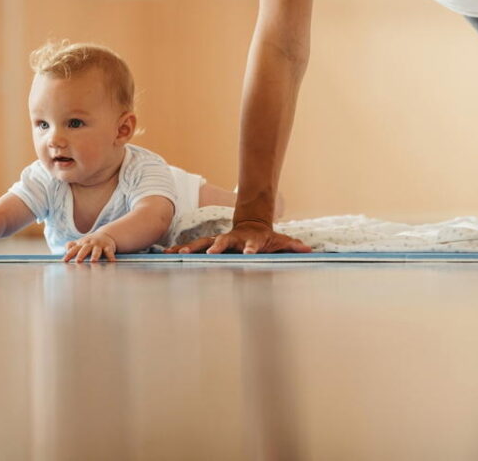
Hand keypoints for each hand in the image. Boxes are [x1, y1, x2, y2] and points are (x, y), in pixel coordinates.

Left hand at [64, 231, 116, 262]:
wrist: (105, 235)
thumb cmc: (89, 243)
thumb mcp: (79, 243)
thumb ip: (70, 247)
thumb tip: (64, 255)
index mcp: (82, 244)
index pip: (74, 249)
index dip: (69, 254)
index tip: (65, 260)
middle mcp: (90, 244)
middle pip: (85, 249)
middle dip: (81, 254)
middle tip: (78, 261)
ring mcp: (99, 245)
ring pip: (96, 250)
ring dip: (95, 255)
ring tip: (93, 261)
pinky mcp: (108, 247)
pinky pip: (109, 252)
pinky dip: (111, 256)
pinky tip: (112, 262)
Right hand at [163, 220, 311, 254]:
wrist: (251, 223)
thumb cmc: (266, 237)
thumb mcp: (280, 240)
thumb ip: (292, 245)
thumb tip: (309, 249)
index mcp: (250, 240)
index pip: (252, 244)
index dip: (252, 249)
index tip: (250, 254)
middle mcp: (232, 239)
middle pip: (223, 241)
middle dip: (216, 247)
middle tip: (210, 253)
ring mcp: (219, 240)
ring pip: (204, 243)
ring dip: (192, 248)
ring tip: (178, 253)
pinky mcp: (209, 244)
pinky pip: (194, 247)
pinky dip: (182, 250)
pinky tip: (169, 254)